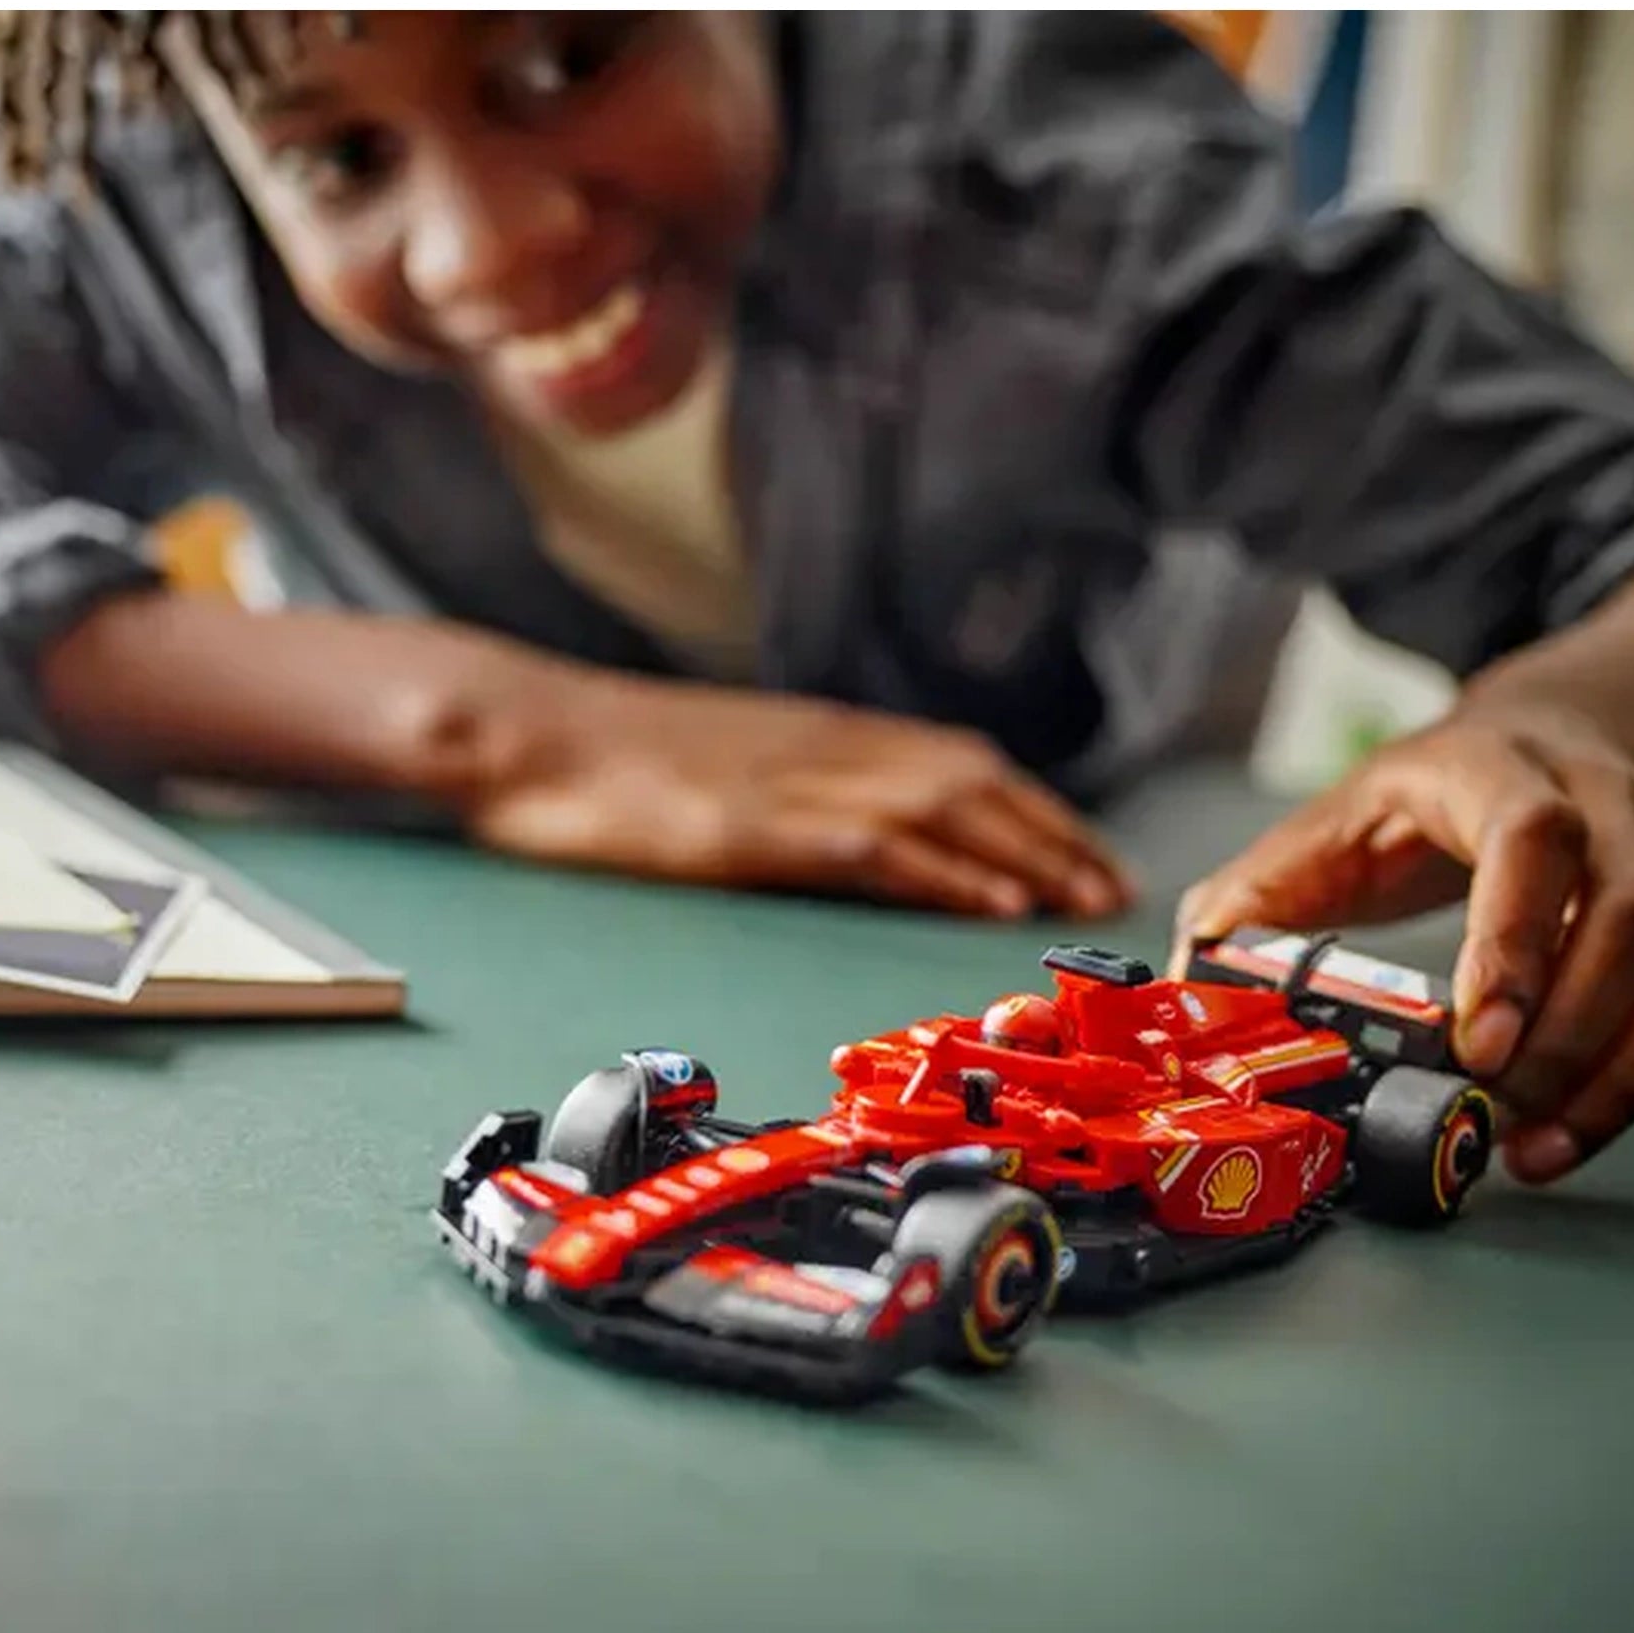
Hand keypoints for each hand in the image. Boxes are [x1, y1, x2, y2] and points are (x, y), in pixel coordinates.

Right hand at [467, 675, 1134, 919]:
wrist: (518, 729)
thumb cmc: (596, 755)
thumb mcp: (711, 760)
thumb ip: (780, 781)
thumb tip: (835, 824)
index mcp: (814, 728)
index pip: (954, 756)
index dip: (1031, 804)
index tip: (1085, 850)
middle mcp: (821, 745)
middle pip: (972, 779)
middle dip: (1053, 834)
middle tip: (1115, 888)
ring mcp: (788, 783)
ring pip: (944, 808)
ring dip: (1026, 854)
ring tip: (1084, 902)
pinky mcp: (750, 828)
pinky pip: (871, 847)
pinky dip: (943, 872)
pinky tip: (990, 904)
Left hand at [1172, 705, 1633, 1180]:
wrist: (1566, 729)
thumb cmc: (1437, 792)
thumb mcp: (1337, 817)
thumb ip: (1260, 893)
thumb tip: (1193, 975)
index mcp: (1503, 773)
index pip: (1531, 843)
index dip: (1511, 943)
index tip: (1476, 1043)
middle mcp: (1616, 811)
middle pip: (1630, 921)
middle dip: (1567, 1038)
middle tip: (1498, 1118)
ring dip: (1629, 1074)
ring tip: (1545, 1148)